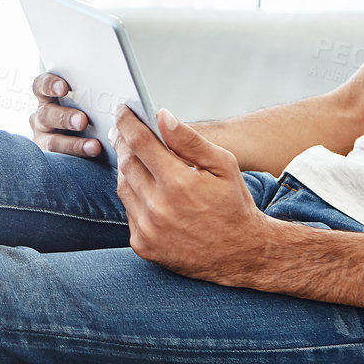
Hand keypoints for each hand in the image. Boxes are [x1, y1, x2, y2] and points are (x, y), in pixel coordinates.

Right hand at [29, 72, 102, 158]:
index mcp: (47, 98)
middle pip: (46, 114)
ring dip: (74, 144)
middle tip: (83, 121)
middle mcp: (42, 117)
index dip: (49, 85)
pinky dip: (77, 159)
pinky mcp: (51, 158)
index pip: (41, 86)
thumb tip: (117, 92)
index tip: (64, 88)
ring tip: (94, 146)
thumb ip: (90, 97)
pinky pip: (60, 161)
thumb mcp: (84, 102)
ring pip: (53, 142)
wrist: (84, 141)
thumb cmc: (87, 113)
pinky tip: (92, 158)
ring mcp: (43, 139)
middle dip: (65, 118)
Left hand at [113, 105, 274, 286]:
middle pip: (127, 163)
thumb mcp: (223, 164)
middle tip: (123, 130)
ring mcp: (148, 229)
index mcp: (179, 183)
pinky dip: (133, 196)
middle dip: (123, 142)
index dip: (127, 122)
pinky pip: (128, 212)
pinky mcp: (143, 245)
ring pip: (123, 187)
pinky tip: (145, 188)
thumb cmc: (233, 203)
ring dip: (126, 169)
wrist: (241, 253)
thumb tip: (162, 116)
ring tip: (134, 156)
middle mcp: (159, 207)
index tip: (122, 110)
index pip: (140, 142)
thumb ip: (189, 139)